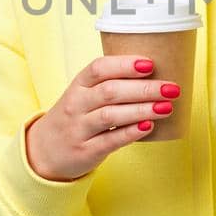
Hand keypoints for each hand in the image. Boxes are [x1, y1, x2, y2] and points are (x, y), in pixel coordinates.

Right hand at [24, 56, 182, 180]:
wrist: (44, 151)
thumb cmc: (75, 117)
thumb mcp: (83, 95)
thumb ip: (110, 83)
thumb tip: (156, 74)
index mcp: (78, 85)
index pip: (98, 68)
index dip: (124, 65)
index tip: (150, 64)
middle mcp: (76, 105)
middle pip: (110, 92)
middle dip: (144, 89)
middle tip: (171, 88)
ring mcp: (79, 129)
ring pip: (111, 115)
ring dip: (142, 110)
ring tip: (166, 107)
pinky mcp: (85, 151)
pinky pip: (110, 140)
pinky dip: (130, 132)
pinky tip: (149, 126)